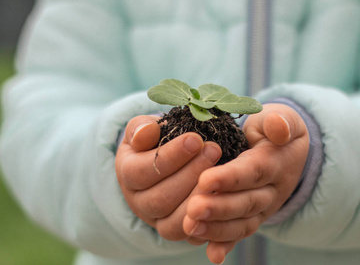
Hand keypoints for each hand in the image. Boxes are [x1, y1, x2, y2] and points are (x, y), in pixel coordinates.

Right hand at [115, 115, 221, 242]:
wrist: (166, 161)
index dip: (170, 156)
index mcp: (128, 175)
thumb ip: (142, 128)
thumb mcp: (145, 128)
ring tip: (221, 171)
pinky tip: (224, 198)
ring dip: (199, 197)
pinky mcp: (178, 231)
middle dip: (190, 174)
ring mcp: (157, 221)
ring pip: (174, 222)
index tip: (195, 139)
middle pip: (159, 199)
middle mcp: (139, 202)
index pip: (141, 172)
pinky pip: (191, 237)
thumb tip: (146, 132)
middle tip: (214, 150)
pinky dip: (207, 222)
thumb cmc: (158, 141)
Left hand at [182, 104, 309, 263]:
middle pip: (246, 202)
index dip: (231, 178)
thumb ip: (280, 121)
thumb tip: (278, 128)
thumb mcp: (281, 117)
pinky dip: (226, 244)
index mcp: (276, 162)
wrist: (286, 150)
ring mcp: (262, 208)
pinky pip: (240, 233)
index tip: (205, 179)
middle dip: (219, 207)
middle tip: (193, 209)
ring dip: (217, 228)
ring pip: (242, 223)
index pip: (253, 171)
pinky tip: (213, 255)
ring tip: (191, 227)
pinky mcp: (252, 218)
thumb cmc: (274, 128)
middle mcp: (271, 190)